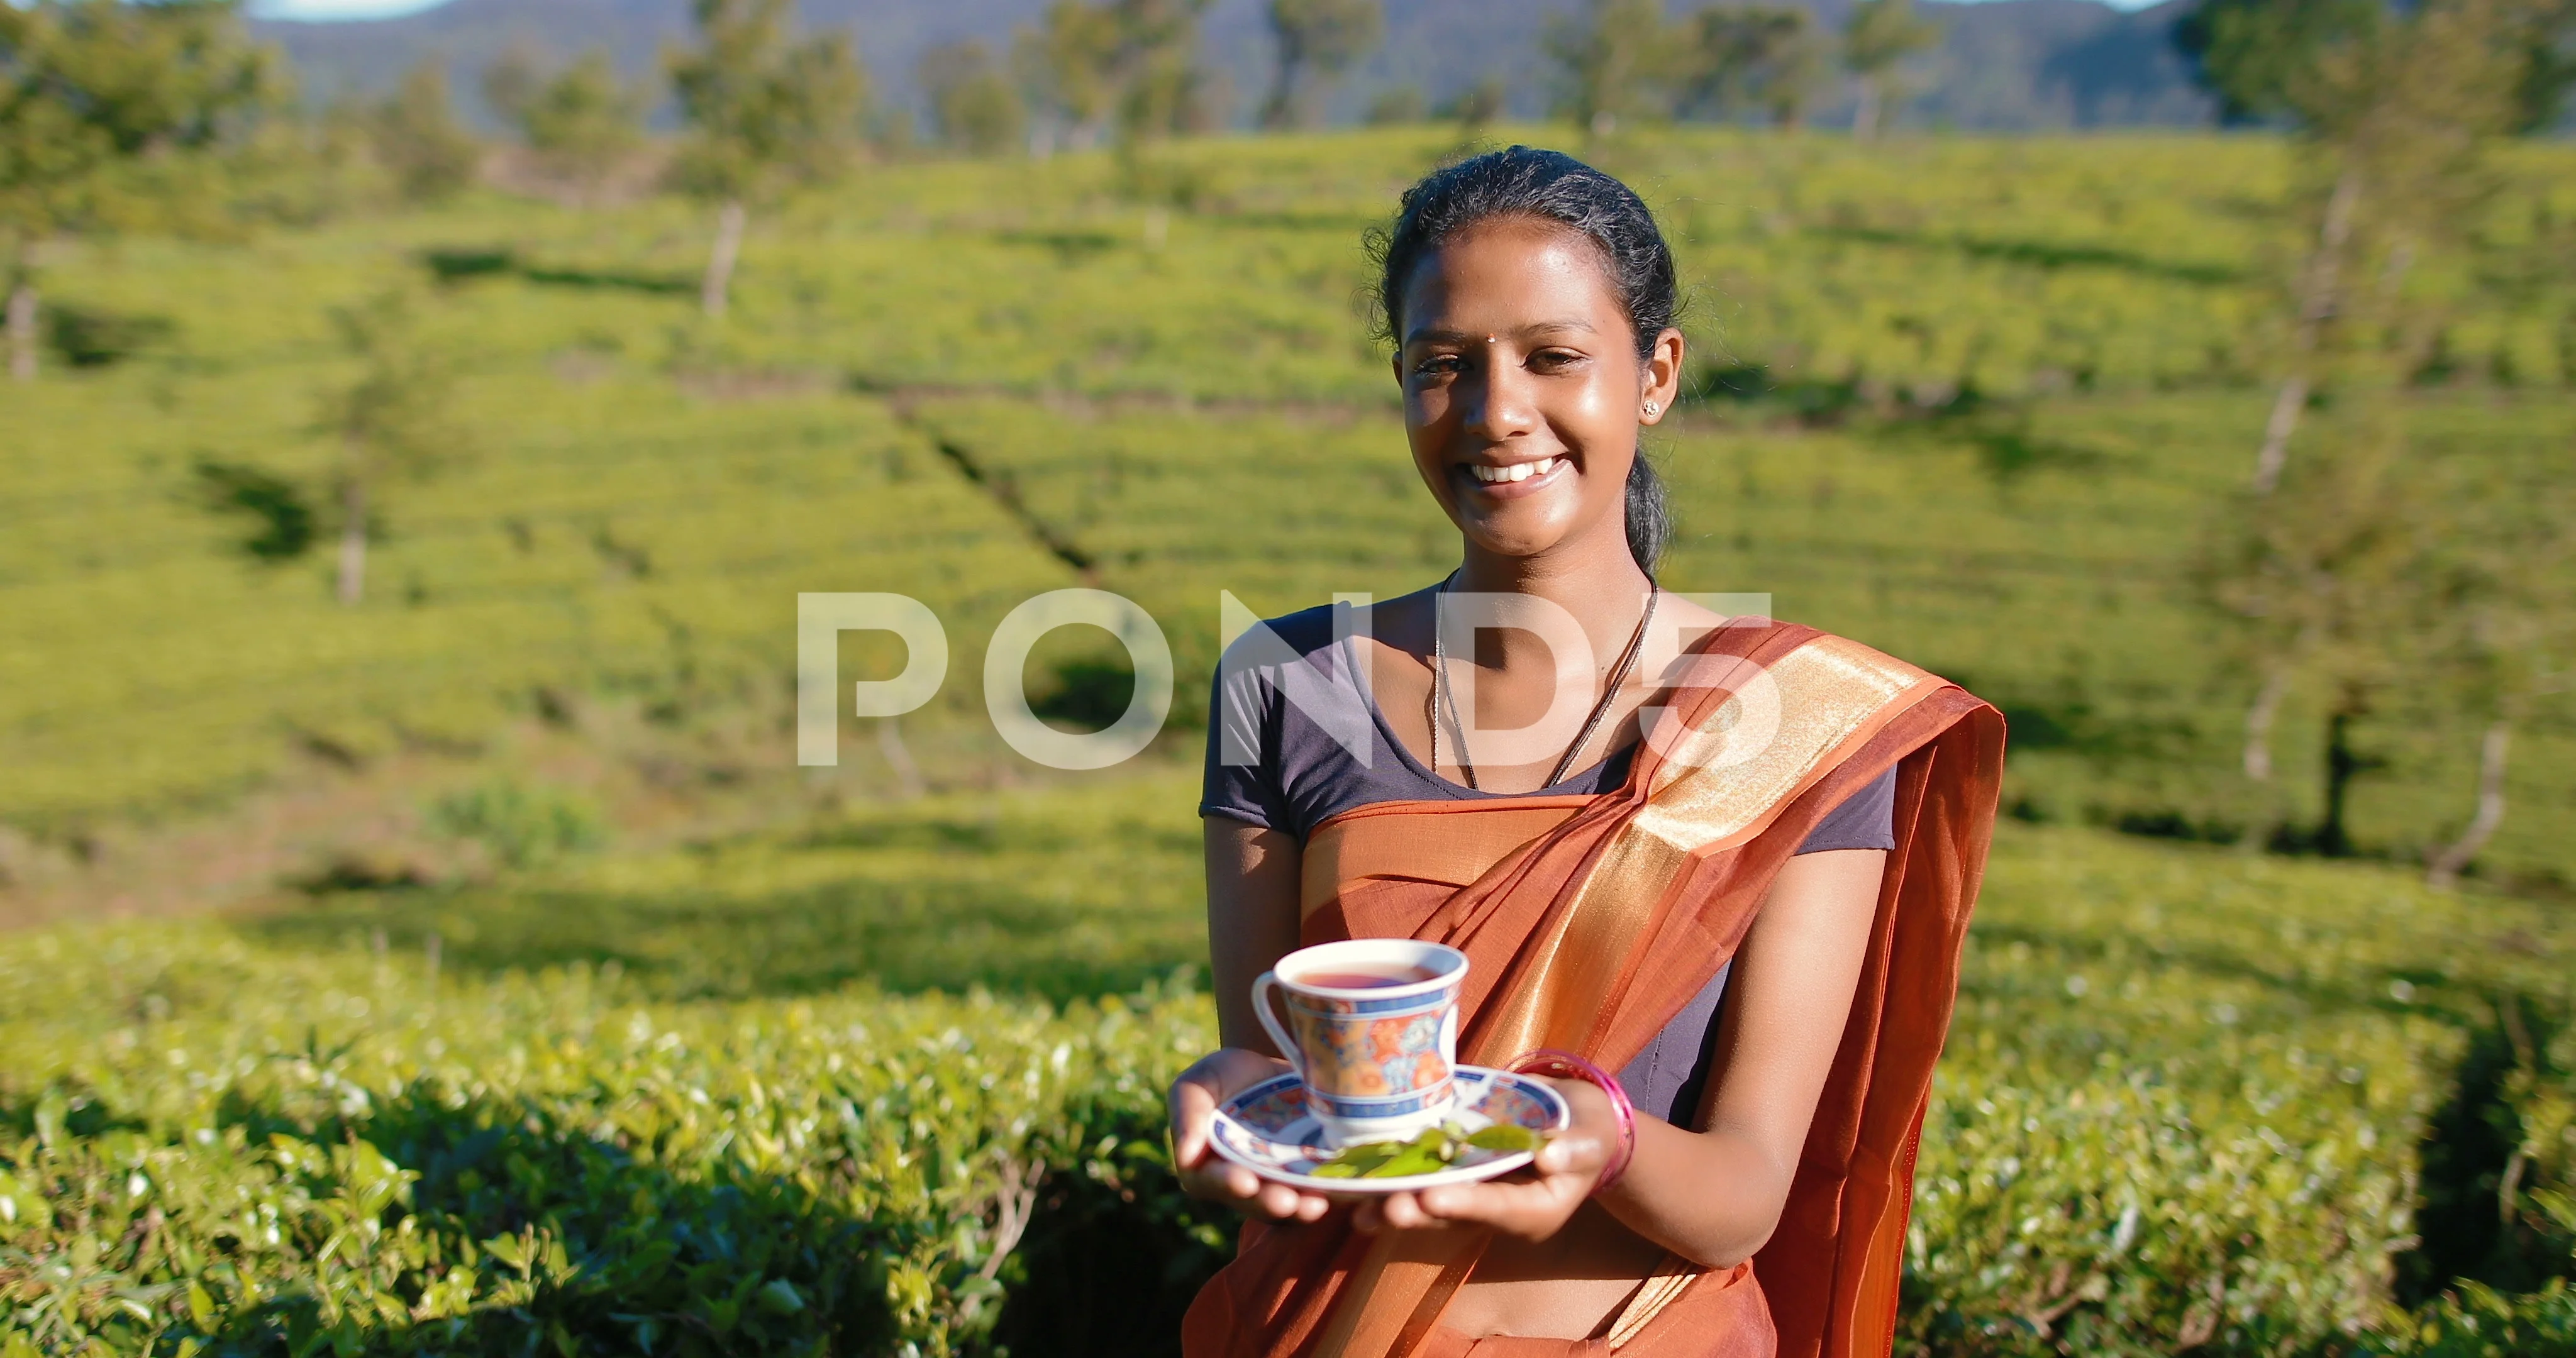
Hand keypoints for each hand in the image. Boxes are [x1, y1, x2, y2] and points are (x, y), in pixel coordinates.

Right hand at [1168, 1048, 1340, 1223]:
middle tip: (1286, 1201)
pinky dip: (1330, 1192)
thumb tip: (1187, 1154)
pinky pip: (1318, 1190)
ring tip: (1317, 1204)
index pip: (1211, 1182)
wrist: (1271, 1071)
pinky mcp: (1309, 1175)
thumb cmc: (1223, 1077)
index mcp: (1207, 1168)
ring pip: (1288, 1203)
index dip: (1227, 1184)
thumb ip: (1188, 1114)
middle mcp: (1244, 1184)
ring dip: (1302, 1207)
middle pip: (1254, 1201)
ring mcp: (1278, 1183)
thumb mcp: (1198, 1084)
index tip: (1244, 1182)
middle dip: (1270, 1203)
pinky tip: (1343, 1189)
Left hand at [1351, 1078, 1615, 1241]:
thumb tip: (1551, 1157)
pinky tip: (1353, 1176)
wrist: (1575, 1122)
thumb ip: (1576, 1148)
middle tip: (1383, 1206)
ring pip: (1427, 1205)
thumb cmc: (1590, 1130)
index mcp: (1535, 1210)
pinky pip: (1419, 1180)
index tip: (1433, 1198)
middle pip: (1452, 1216)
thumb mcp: (1592, 1136)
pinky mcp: (1454, 1173)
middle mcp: (1496, 1211)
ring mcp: (1472, 1194)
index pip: (1498, 1209)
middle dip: (1416, 1211)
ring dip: (1391, 1203)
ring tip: (1355, 1205)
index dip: (1465, 1204)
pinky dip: (1388, 1179)